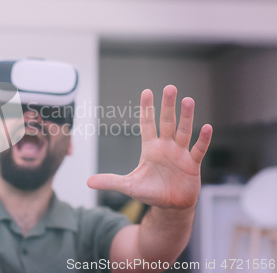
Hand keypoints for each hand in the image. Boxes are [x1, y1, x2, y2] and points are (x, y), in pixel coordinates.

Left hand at [87, 85, 212, 208]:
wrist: (170, 206)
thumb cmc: (150, 192)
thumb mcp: (128, 187)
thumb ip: (110, 181)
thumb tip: (88, 181)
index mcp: (150, 148)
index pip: (147, 124)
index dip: (147, 109)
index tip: (146, 92)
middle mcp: (166, 146)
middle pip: (166, 122)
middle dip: (167, 105)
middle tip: (170, 87)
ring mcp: (180, 154)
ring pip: (184, 131)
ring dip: (186, 117)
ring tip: (188, 100)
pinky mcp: (192, 165)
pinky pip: (198, 149)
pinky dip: (203, 140)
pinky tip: (206, 127)